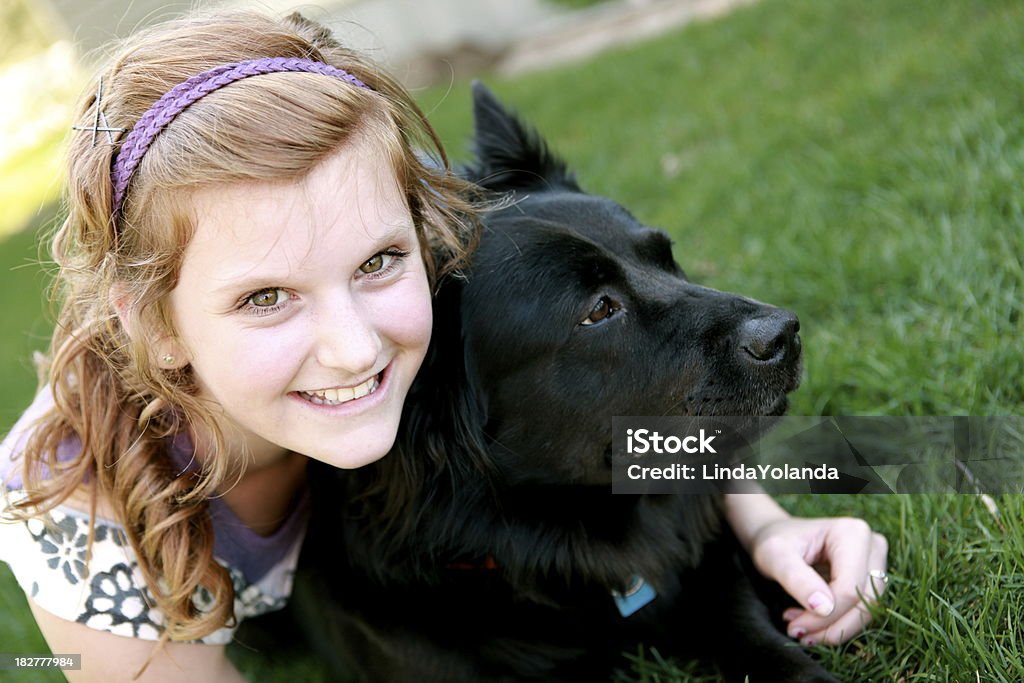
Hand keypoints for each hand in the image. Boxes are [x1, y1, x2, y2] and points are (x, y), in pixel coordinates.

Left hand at [748, 516, 887, 645]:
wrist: (776, 538)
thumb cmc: (774, 541)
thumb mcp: (775, 557)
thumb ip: (798, 580)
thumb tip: (824, 608)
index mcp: (852, 533)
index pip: (848, 587)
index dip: (825, 615)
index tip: (794, 626)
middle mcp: (872, 546)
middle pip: (864, 602)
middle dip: (831, 626)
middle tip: (797, 633)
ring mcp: (876, 562)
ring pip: (867, 611)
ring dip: (835, 629)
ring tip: (800, 629)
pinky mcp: (871, 578)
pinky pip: (862, 611)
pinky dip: (838, 624)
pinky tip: (810, 624)